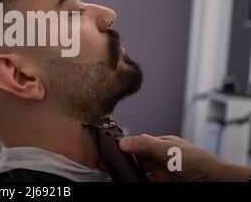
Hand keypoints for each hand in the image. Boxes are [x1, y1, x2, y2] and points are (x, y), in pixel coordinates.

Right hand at [119, 134, 250, 181]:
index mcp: (164, 146)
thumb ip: (146, 144)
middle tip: (111, 166)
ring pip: (140, 175)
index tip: (111, 151)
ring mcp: (163, 176)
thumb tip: (123, 141)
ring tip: (116, 176)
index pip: (139, 144)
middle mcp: (162, 160)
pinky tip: (129, 181)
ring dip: (129, 175)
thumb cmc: (202, 164)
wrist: (218, 184)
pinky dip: (136, 182)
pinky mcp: (163, 186)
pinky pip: (146, 183)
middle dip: (125, 163)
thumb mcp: (169, 149)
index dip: (125, 147)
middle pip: (137, 161)